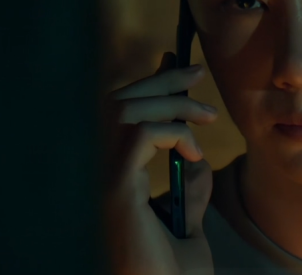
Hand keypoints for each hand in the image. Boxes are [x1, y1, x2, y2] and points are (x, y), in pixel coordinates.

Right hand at [106, 52, 216, 274]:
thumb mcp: (185, 227)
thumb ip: (187, 195)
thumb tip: (195, 163)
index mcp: (106, 183)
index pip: (116, 119)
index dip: (146, 89)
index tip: (181, 75)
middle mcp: (93, 176)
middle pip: (116, 104)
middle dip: (159, 82)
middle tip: (197, 73)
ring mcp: (99, 182)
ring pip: (127, 111)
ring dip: (171, 104)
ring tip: (207, 116)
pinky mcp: (114, 190)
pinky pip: (139, 134)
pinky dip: (171, 132)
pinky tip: (193, 154)